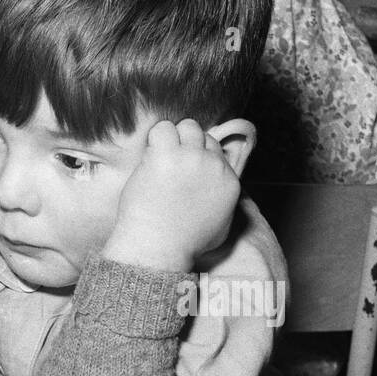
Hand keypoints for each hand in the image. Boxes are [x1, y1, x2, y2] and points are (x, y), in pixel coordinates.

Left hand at [106, 119, 241, 272]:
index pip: (217, 153)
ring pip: (186, 127)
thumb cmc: (182, 245)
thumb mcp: (220, 229)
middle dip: (186, 146)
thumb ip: (223, 206)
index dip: (197, 159)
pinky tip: (148, 158)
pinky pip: (162, 129)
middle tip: (168, 165)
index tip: (182, 171)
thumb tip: (218, 195)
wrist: (158, 248)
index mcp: (229, 181)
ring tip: (157, 159)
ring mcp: (191, 158)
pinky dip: (154, 139)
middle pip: (203, 137)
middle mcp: (214, 165)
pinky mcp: (166, 155)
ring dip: (171, 139)